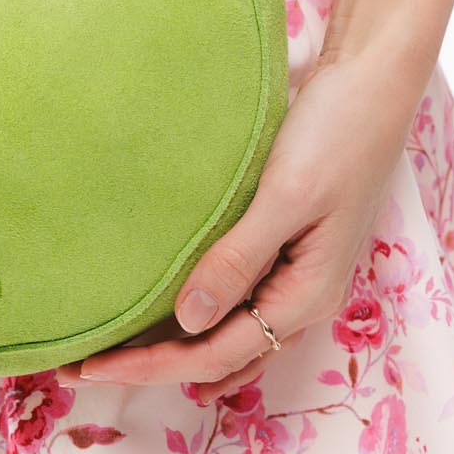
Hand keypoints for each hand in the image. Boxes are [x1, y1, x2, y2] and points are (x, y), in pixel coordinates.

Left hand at [56, 46, 429, 398]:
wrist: (372, 85)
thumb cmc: (335, 135)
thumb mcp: (286, 197)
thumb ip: (239, 259)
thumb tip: (188, 320)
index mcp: (306, 295)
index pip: (215, 353)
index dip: (151, 367)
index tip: (90, 366)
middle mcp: (304, 298)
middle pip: (218, 355)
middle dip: (152, 367)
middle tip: (81, 368)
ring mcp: (298, 276)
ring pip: (230, 338)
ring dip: (174, 350)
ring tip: (117, 358)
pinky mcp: (288, 248)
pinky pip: (240, 307)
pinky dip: (203, 324)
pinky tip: (178, 329)